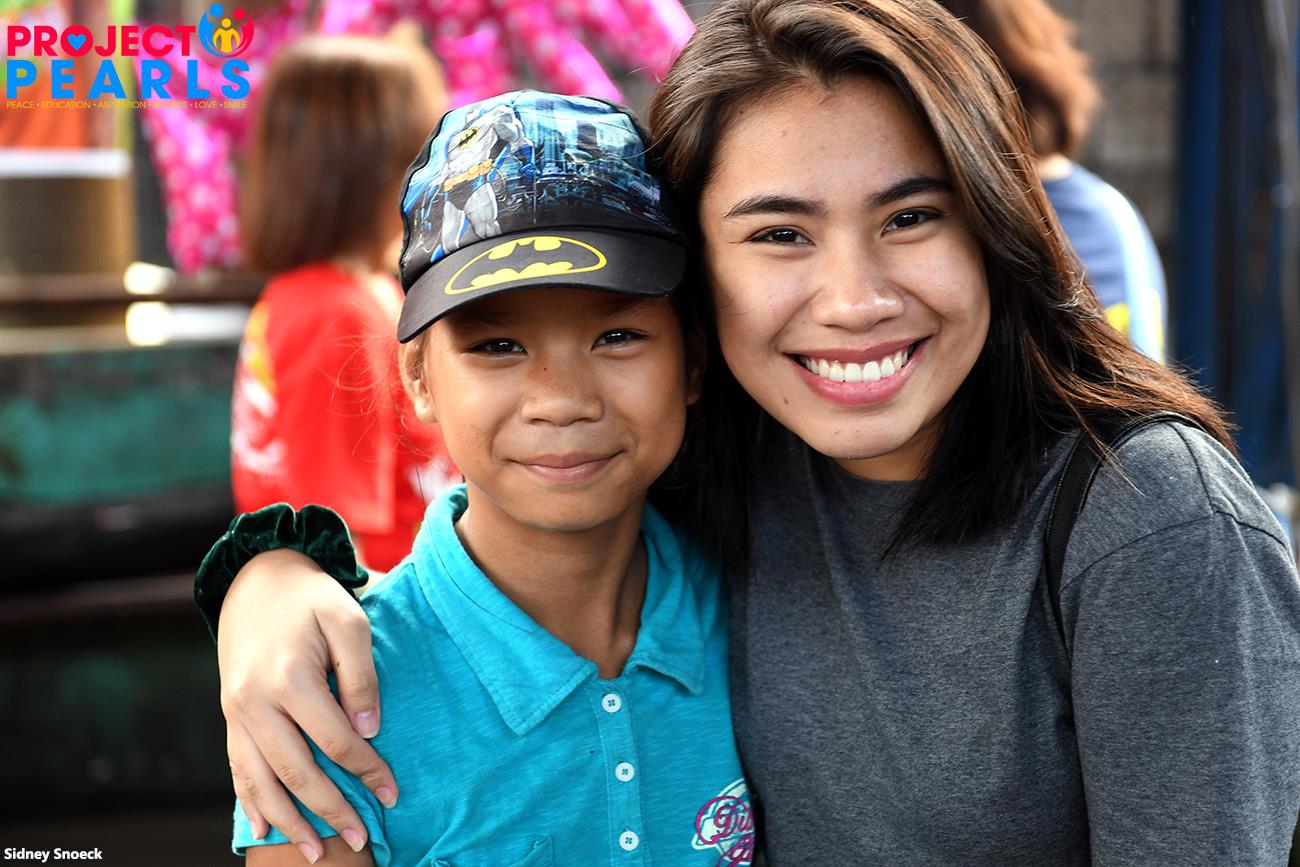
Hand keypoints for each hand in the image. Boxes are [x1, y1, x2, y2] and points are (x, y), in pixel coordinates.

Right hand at [218, 550, 396, 863]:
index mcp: (289, 679)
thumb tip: (368, 733)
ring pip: (260, 781)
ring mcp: (236, 713)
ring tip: (314, 853)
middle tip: (359, 839)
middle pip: (296, 772)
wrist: (257, 578)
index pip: (335, 742)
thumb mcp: (349, 621)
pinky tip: (264, 828)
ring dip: (288, 821)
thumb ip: (361, 677)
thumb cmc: (313, 598)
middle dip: (330, 810)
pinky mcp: (229, 715)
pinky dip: (251, 801)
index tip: (392, 793)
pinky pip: (237, 768)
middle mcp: (254, 703)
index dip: (367, 771)